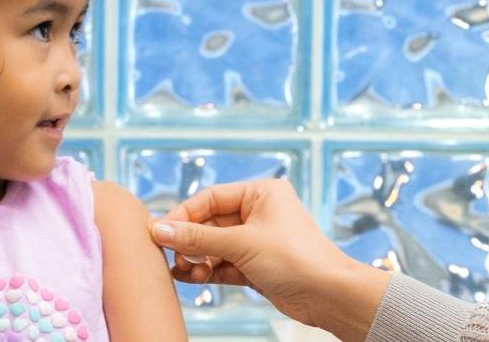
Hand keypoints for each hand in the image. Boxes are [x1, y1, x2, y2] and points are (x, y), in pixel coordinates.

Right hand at [148, 179, 388, 338]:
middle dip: (189, 241)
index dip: (183, 215)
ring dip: (197, 258)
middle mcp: (259, 213)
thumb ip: (197, 237)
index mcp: (261, 193)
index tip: (159, 232)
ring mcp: (258, 240)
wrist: (329, 295)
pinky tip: (192, 277)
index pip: (210, 198)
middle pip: (210, 223)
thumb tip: (159, 229)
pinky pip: (224, 263)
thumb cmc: (295, 259)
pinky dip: (208, 270)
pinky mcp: (257, 265)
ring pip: (215, 246)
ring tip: (185, 271)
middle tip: (170, 256)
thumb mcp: (240, 244)